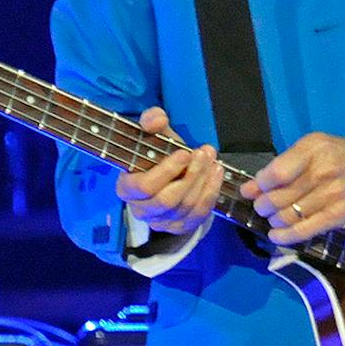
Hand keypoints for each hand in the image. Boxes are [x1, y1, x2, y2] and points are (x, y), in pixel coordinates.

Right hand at [115, 107, 222, 237]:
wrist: (170, 176)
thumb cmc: (158, 156)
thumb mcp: (155, 136)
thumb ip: (152, 122)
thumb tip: (156, 118)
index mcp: (127, 188)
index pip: (144, 187)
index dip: (166, 171)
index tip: (184, 153)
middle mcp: (141, 210)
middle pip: (167, 200)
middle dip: (190, 175)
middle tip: (204, 153)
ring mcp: (161, 222)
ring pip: (185, 207)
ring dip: (203, 182)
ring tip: (213, 160)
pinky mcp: (180, 227)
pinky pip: (198, 215)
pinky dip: (211, 194)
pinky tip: (217, 174)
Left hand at [240, 133, 344, 246]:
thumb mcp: (317, 146)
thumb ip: (287, 162)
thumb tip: (254, 186)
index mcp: (313, 149)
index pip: (276, 173)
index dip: (258, 185)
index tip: (250, 190)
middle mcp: (322, 171)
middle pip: (278, 197)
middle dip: (262, 206)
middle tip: (261, 207)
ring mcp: (330, 195)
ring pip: (288, 215)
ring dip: (273, 220)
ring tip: (273, 218)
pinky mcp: (337, 216)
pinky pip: (304, 230)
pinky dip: (285, 236)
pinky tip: (276, 235)